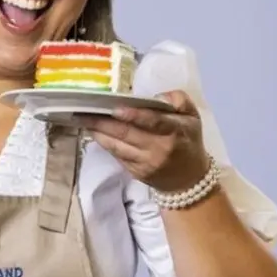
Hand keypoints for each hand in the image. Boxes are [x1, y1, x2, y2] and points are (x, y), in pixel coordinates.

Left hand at [80, 91, 211, 192]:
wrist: (189, 179)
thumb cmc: (189, 141)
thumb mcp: (193, 117)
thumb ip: (178, 100)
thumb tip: (155, 97)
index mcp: (174, 131)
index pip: (152, 122)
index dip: (133, 115)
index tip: (115, 108)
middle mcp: (158, 149)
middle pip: (127, 133)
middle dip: (104, 122)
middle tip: (84, 110)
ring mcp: (145, 163)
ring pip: (117, 146)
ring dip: (99, 132)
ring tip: (83, 120)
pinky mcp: (135, 172)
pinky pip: (117, 155)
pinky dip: (105, 143)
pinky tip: (96, 133)